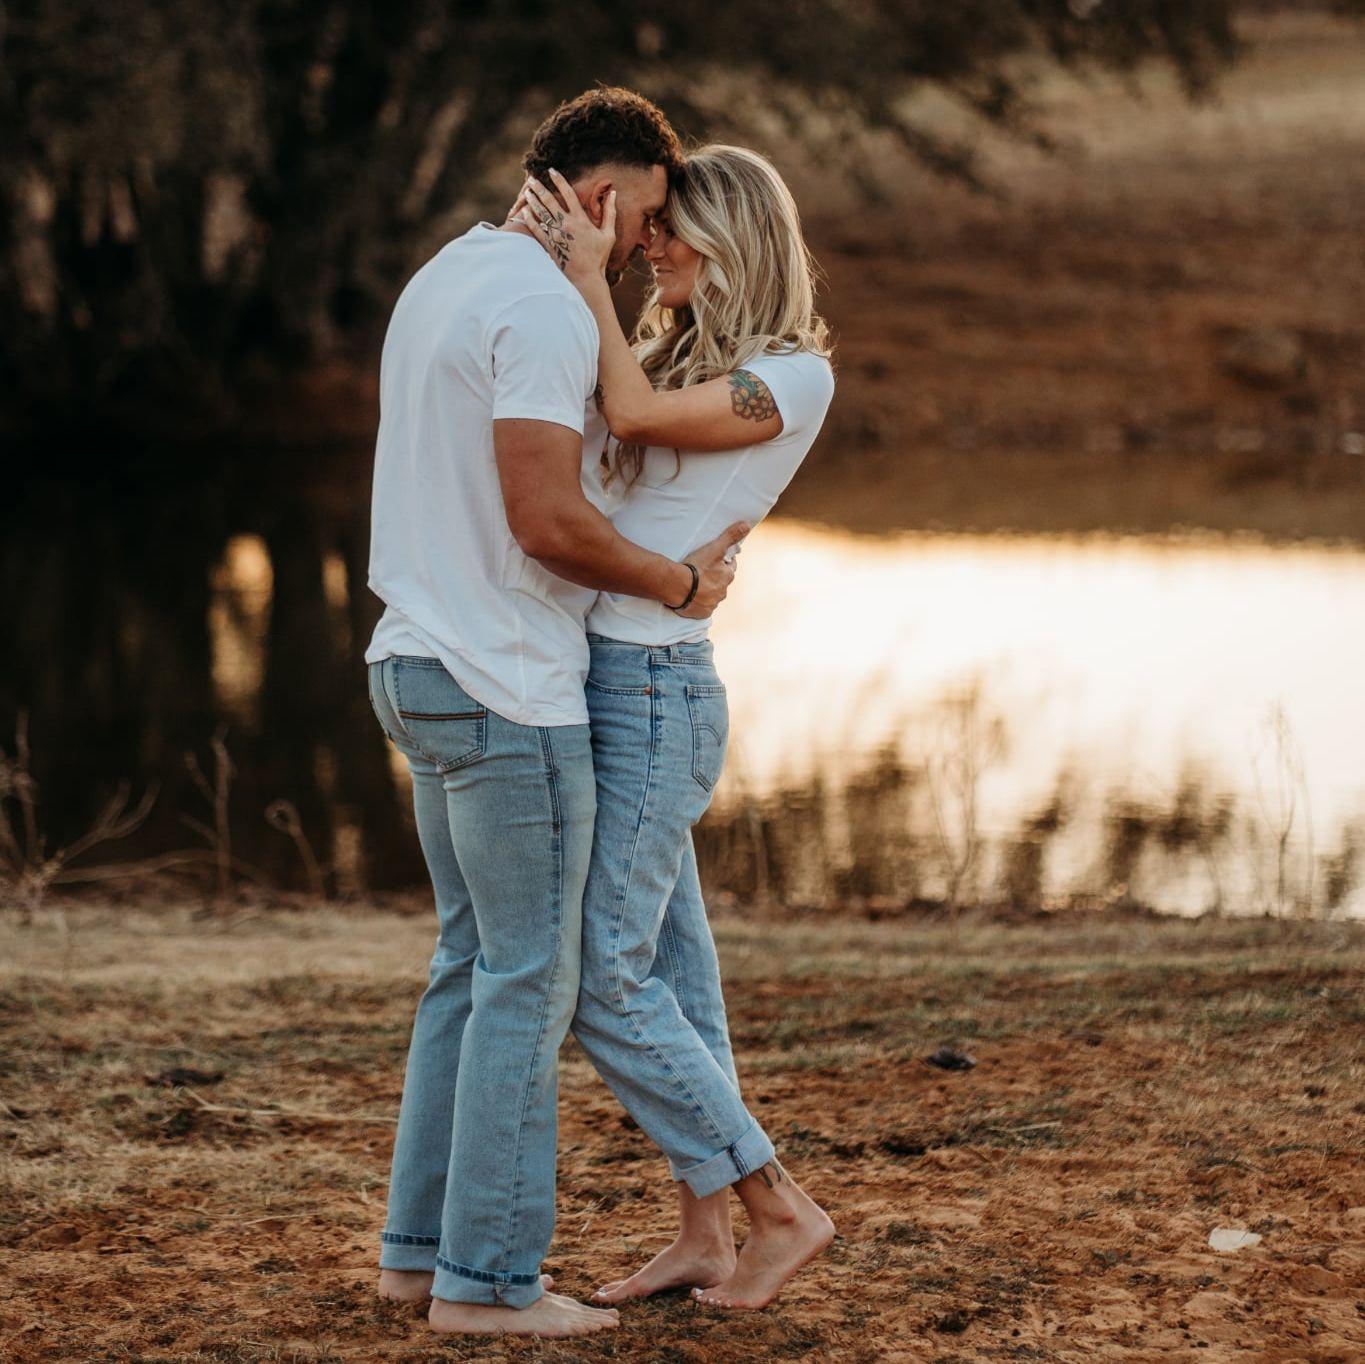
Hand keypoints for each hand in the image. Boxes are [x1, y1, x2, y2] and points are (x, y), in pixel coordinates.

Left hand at [517, 168, 614, 285]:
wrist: (586, 279)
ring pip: (541, 213)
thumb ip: (610, 212)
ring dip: (533, 200)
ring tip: (527, 191)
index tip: (551, 171)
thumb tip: (613, 192)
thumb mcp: (608, 234)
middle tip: (532, 179)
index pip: (568, 193)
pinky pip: (536, 229)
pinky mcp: (549, 246)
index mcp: (580, 219)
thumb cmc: (599, 257)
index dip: (559, 180)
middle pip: (550, 200)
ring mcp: (556, 235)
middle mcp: (566, 225)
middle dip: (540, 188)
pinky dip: (529, 219)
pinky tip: (525, 211)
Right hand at [674, 521, 750, 618]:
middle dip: (715, 577)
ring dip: (706, 591)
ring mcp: (713, 604)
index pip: (730, 566)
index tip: (716, 559)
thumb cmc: (696, 567)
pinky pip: (703, 608)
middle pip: (721, 582)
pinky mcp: (702, 613)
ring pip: (713, 595)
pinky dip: (698, 603)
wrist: (677, 586)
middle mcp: (723, 592)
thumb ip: (730, 536)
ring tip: (694, 584)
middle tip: (702, 571)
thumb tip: (747, 525)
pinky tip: (691, 598)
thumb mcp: (714, 548)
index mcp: (727, 576)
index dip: (724, 561)